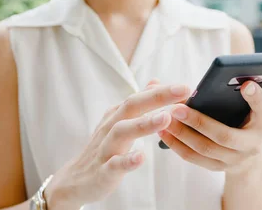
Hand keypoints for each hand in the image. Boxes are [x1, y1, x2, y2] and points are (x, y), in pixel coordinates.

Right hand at [44, 79, 190, 208]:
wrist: (76, 180)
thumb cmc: (104, 148)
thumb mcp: (120, 122)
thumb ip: (139, 103)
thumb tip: (156, 82)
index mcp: (117, 115)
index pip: (140, 96)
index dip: (163, 91)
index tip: (186, 87)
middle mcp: (111, 126)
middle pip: (132, 106)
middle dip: (157, 97)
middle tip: (182, 91)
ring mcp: (106, 148)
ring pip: (122, 131)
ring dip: (144, 124)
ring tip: (166, 118)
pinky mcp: (103, 171)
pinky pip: (114, 164)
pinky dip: (127, 160)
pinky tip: (141, 156)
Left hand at [158, 81, 261, 174]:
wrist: (248, 155)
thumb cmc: (246, 119)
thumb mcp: (252, 106)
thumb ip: (249, 92)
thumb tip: (245, 77)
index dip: (256, 97)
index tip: (246, 84)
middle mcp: (252, 144)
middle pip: (224, 136)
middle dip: (199, 122)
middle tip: (177, 108)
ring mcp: (234, 159)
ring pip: (205, 148)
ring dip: (182, 134)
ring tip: (166, 118)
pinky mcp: (217, 167)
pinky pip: (194, 158)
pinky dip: (177, 145)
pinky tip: (163, 132)